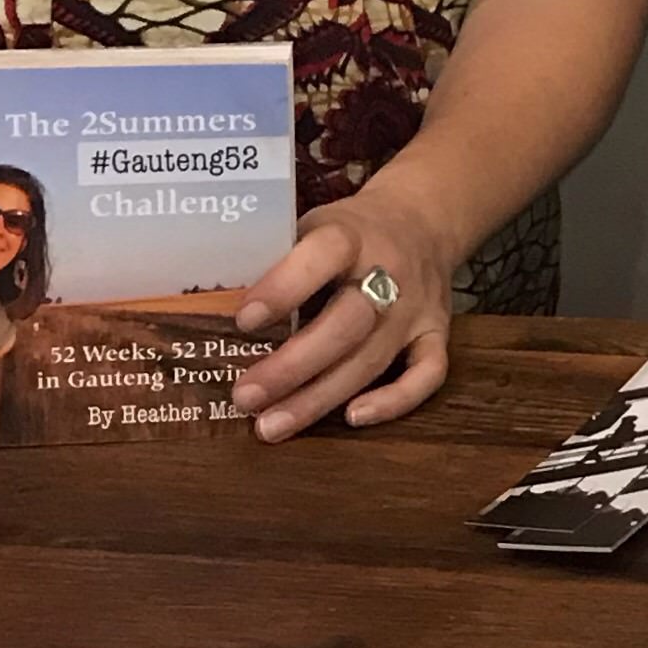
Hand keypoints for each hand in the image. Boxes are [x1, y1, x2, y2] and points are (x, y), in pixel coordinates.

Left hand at [229, 173, 462, 441]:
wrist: (423, 220)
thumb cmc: (349, 231)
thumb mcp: (312, 225)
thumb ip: (278, 260)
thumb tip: (210, 308)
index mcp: (352, 233)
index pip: (323, 255)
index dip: (284, 287)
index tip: (242, 320)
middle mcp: (390, 270)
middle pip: (346, 324)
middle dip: (292, 366)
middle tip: (244, 396)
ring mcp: (417, 306)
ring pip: (372, 358)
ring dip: (320, 398)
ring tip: (270, 426)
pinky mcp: (438, 332)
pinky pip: (427, 374)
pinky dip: (395, 401)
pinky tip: (352, 418)